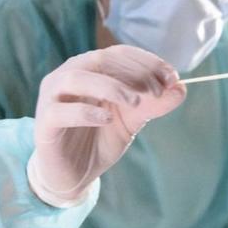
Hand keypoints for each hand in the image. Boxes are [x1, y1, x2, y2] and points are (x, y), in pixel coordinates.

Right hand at [28, 45, 186, 206]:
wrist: (75, 174)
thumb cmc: (101, 138)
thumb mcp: (133, 119)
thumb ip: (154, 104)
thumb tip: (182, 89)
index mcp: (91, 69)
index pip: (119, 53)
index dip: (148, 62)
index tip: (172, 78)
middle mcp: (70, 75)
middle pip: (100, 60)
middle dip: (134, 73)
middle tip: (157, 92)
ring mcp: (53, 97)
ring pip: (77, 78)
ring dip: (110, 86)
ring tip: (135, 101)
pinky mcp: (45, 123)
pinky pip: (61, 111)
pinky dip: (86, 112)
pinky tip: (107, 120)